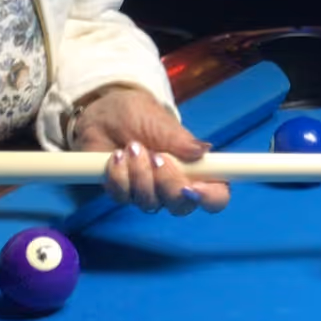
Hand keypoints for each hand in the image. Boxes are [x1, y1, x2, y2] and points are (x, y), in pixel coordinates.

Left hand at [73, 85, 228, 216]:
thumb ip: (181, 140)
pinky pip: (122, 197)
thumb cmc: (139, 115)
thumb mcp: (161, 122)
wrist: (104, 113)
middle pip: (182, 207)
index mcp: (195, 169)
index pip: (216, 195)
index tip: (194, 185)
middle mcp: (175, 186)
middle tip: (156, 156)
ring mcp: (148, 192)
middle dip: (167, 183)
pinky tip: (116, 156)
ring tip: (132, 147)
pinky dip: (118, 175)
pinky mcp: (123, 193)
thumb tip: (203, 150)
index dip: (211, 197)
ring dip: (139, 174)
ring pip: (150, 203)